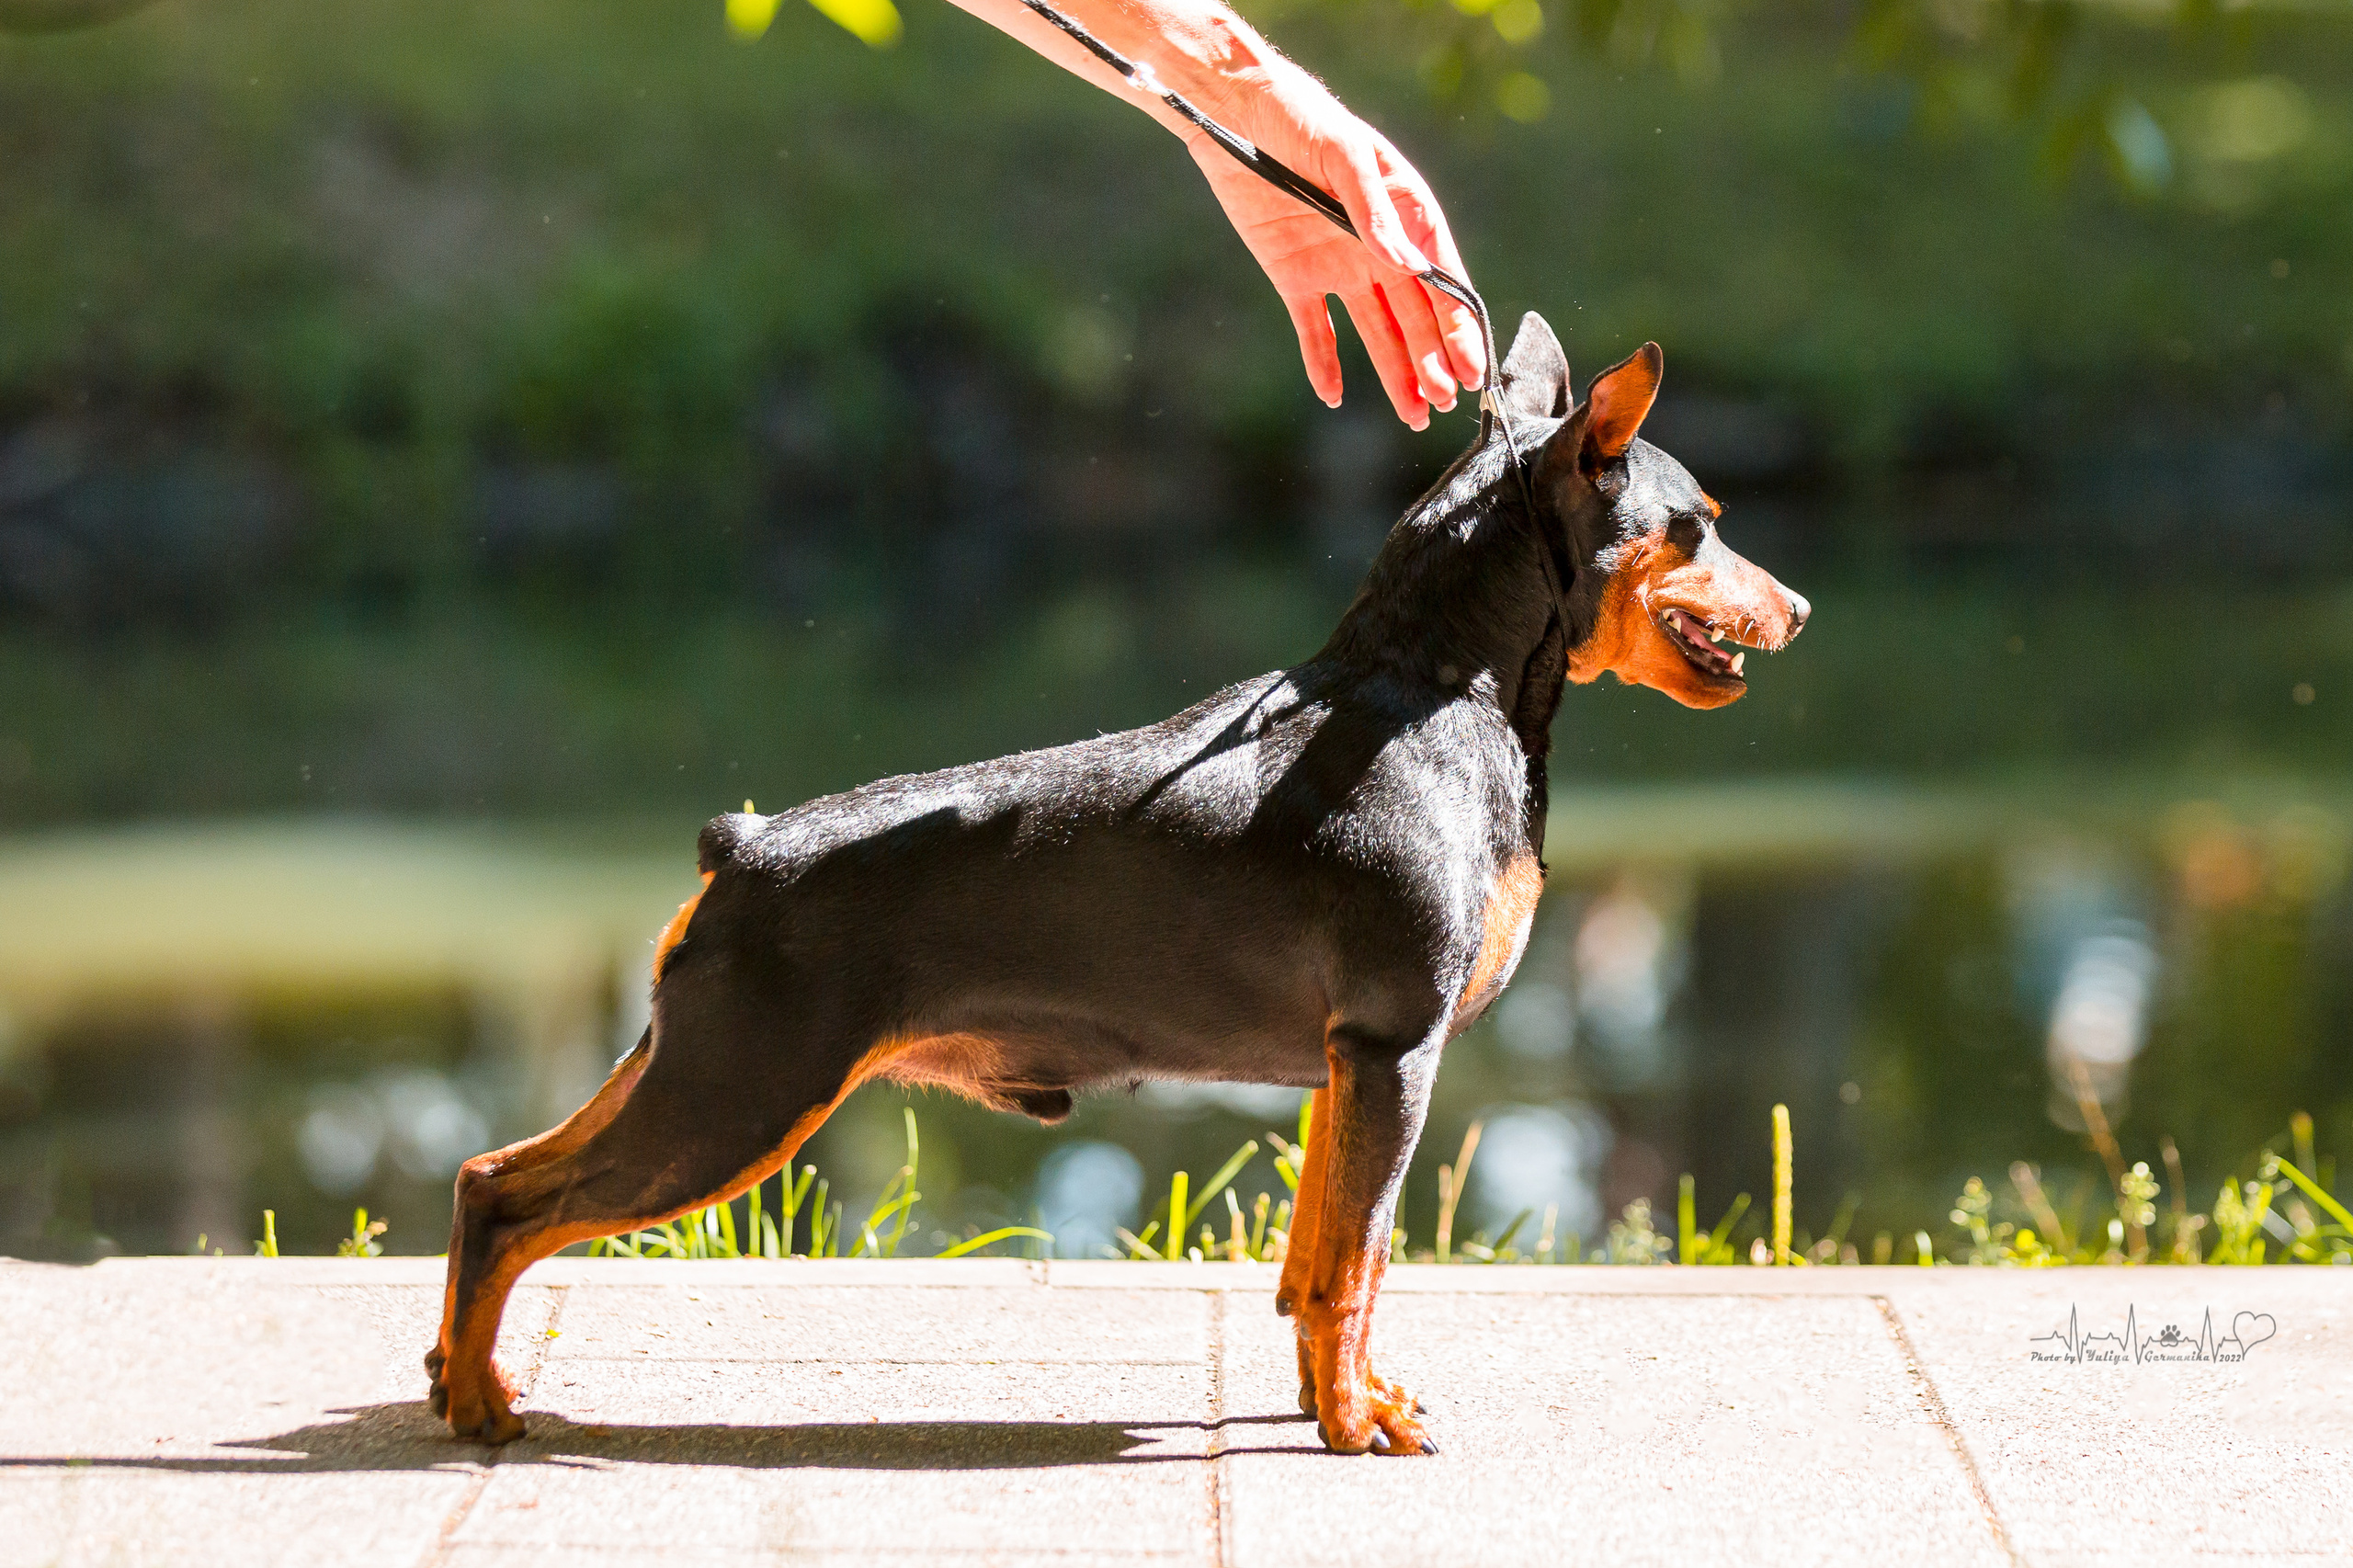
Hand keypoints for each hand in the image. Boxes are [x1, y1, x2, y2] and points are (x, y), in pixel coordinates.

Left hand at [1185, 70, 1485, 429]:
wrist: (1238, 114)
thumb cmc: (1303, 120)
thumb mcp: (1344, 156)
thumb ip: (1375, 210)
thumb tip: (1408, 264)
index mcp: (1405, 217)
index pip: (1443, 283)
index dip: (1459, 328)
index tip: (1471, 370)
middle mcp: (1379, 249)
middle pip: (1415, 317)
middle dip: (1433, 361)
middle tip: (1442, 401)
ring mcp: (1340, 267)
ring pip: (1377, 333)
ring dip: (1396, 374)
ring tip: (1415, 416)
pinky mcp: (1296, 278)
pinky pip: (1315, 330)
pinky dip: (1323, 364)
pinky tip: (1334, 397)